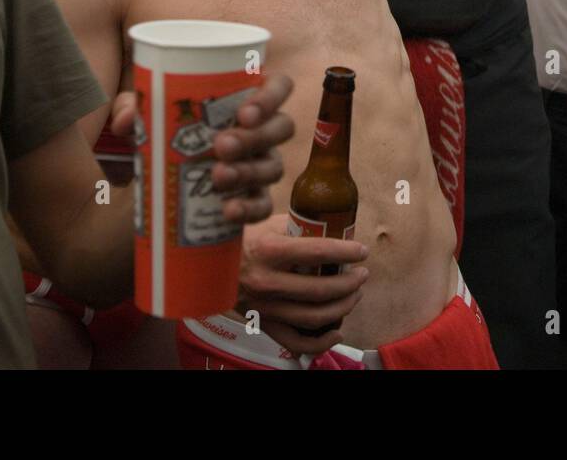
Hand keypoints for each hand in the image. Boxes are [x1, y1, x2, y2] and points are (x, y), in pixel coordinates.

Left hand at [108, 73, 294, 224]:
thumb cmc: (166, 134)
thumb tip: (127, 120)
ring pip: (274, 166)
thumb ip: (133, 109)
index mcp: (246, 100)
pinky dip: (249, 208)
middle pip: (282, 127)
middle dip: (255, 137)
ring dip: (249, 171)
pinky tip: (228, 211)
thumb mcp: (148, 117)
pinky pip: (263, 204)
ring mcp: (262, 165)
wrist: (161, 180)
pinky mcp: (254, 198)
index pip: (279, 86)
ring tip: (217, 177)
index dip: (271, 96)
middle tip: (220, 146)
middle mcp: (262, 131)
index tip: (243, 112)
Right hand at [236, 214, 369, 355]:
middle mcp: (267, 282)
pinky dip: (320, 343)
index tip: (361, 251)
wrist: (204, 266)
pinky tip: (337, 332)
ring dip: (343, 307)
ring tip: (355, 295)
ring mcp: (265, 307)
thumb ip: (296, 225)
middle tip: (362, 274)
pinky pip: (295, 341)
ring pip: (314, 317)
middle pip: (321, 289)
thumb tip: (331, 227)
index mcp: (269, 251)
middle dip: (350, 283)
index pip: (319, 252)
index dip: (347, 252)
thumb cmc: (240, 240)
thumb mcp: (265, 223)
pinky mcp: (262, 323)